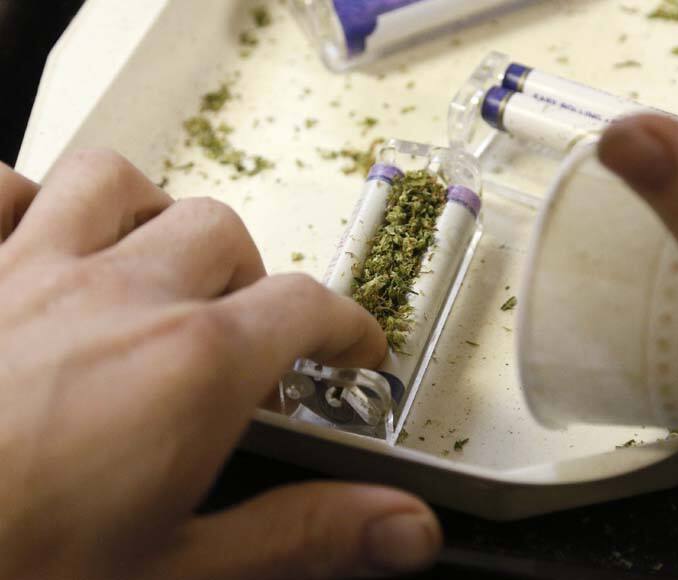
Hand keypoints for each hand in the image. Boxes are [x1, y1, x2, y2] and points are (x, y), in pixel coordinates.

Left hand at [0, 150, 440, 579]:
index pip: (307, 308)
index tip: (350, 346)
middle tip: (243, 334)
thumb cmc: (16, 567)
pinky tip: (33, 242)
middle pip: (220, 235)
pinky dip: (20, 200)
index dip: (344, 324)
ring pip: (115, 185)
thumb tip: (406, 529)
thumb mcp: (177, 573)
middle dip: (249, 278)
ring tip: (153, 267)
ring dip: (149, 217)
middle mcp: (117, 295)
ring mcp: (24, 269)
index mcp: (190, 367)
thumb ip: (305, 536)